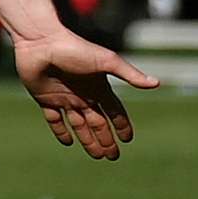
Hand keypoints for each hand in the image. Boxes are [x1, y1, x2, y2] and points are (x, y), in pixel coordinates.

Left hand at [13, 26, 157, 160]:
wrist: (41, 42)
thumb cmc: (75, 49)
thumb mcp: (106, 61)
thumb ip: (129, 74)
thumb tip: (157, 84)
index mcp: (99, 88)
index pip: (114, 111)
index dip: (122, 125)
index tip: (128, 140)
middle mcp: (83, 95)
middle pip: (98, 123)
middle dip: (106, 139)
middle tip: (113, 156)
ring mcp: (64, 98)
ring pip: (79, 125)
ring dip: (88, 140)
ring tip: (98, 155)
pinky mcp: (45, 99)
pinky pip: (54, 120)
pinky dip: (61, 131)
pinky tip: (69, 142)